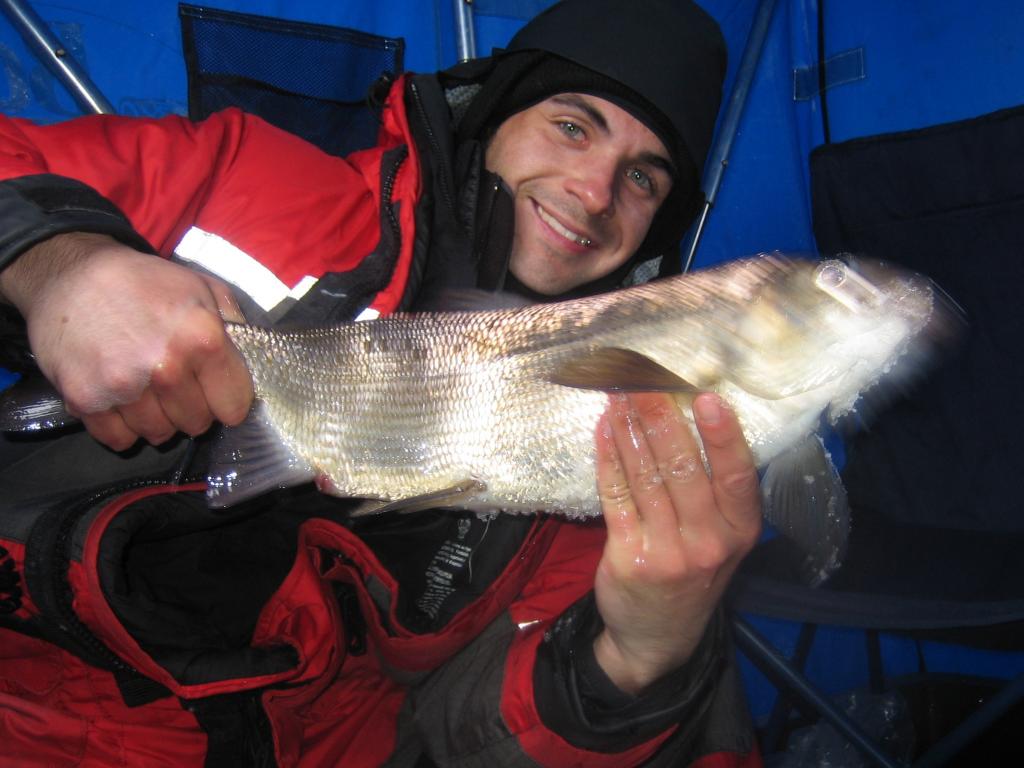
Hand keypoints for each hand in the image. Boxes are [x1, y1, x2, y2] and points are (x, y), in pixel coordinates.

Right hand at [0, 233, 253, 449]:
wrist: (71, 275)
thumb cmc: (143, 283)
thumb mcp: (203, 289)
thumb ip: (235, 326)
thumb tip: (257, 359)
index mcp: (202, 338)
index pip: (234, 406)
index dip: (228, 399)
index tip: (217, 391)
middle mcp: (165, 368)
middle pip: (196, 424)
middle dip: (192, 408)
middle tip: (177, 384)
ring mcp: (122, 387)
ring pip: (159, 434)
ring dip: (157, 418)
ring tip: (147, 388)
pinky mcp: (85, 400)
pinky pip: (119, 439)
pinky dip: (123, 426)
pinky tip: (122, 399)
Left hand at [592, 392, 761, 694]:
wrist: (658, 636)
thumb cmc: (694, 570)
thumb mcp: (722, 538)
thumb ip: (714, 489)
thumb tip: (691, 413)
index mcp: (740, 530)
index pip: (737, 477)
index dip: (723, 436)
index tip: (707, 397)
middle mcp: (709, 541)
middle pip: (683, 469)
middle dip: (660, 418)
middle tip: (643, 378)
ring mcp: (667, 552)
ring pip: (646, 477)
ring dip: (629, 429)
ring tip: (618, 391)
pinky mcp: (628, 557)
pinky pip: (616, 496)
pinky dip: (608, 458)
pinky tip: (604, 429)